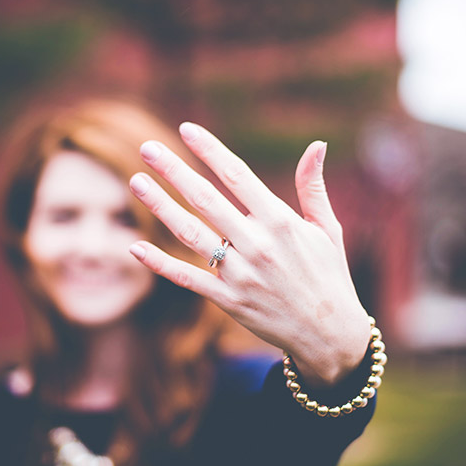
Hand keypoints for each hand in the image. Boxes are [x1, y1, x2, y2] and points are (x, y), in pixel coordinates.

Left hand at [128, 122, 369, 387]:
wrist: (330, 335)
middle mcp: (258, 245)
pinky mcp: (228, 301)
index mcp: (282, 222)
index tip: (187, 129)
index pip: (238, 176)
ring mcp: (241, 275)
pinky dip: (160, 264)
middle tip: (148, 149)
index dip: (210, 150)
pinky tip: (135, 247)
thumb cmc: (329, 276)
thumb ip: (313, 188)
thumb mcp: (328, 230)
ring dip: (160, 207)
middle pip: (206, 199)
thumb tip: (316, 145)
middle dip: (174, 171)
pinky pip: (188, 279)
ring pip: (190, 234)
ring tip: (137, 182)